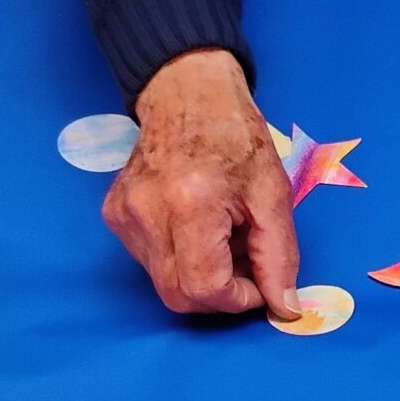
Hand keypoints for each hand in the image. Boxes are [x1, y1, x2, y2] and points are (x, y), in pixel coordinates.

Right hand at [111, 48, 299, 316]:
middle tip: (245, 261)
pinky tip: (199, 227)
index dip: (239, 298)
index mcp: (189, 203)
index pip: (206, 288)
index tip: (260, 283)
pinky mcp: (115, 215)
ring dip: (202, 275)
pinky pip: (151, 262)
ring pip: (165, 283)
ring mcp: (124, 215)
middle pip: (180, 296)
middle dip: (220, 294)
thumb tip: (284, 307)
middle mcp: (147, 212)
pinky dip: (183, 259)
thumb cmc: (235, 137)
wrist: (187, 93)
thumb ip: (279, 256)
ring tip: (224, 234)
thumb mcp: (273, 193)